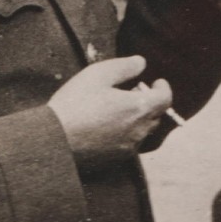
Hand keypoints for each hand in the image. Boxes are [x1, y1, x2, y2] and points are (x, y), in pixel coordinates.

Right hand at [48, 54, 171, 167]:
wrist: (55, 139)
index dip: (163, 88)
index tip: (157, 82)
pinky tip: (107, 126)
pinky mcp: (116, 159)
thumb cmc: (75, 103)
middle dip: (150, 102)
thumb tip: (141, 62)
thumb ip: (124, 67)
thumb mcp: (96, 75)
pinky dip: (126, 133)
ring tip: (119, 109)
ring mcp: (129, 147)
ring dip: (138, 119)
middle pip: (156, 116)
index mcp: (139, 108)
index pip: (165, 98)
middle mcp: (140, 130)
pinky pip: (129, 144)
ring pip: (143, 131)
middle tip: (134, 92)